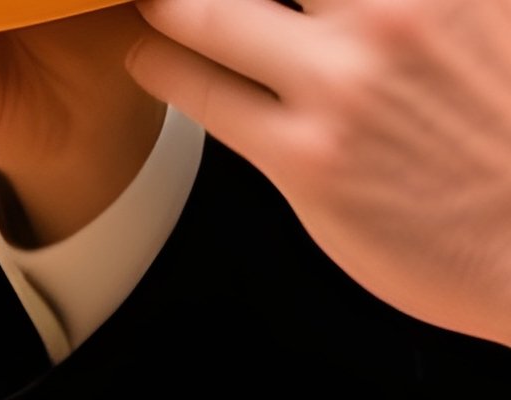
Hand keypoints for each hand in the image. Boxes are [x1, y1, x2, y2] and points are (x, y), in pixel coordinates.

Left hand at [130, 0, 510, 345]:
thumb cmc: (507, 122)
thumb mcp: (485, 9)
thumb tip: (348, 5)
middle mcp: (394, 8)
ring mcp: (345, 81)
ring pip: (213, 12)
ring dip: (168, 1)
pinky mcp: (305, 158)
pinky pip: (207, 96)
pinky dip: (163, 62)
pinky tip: (150, 51)